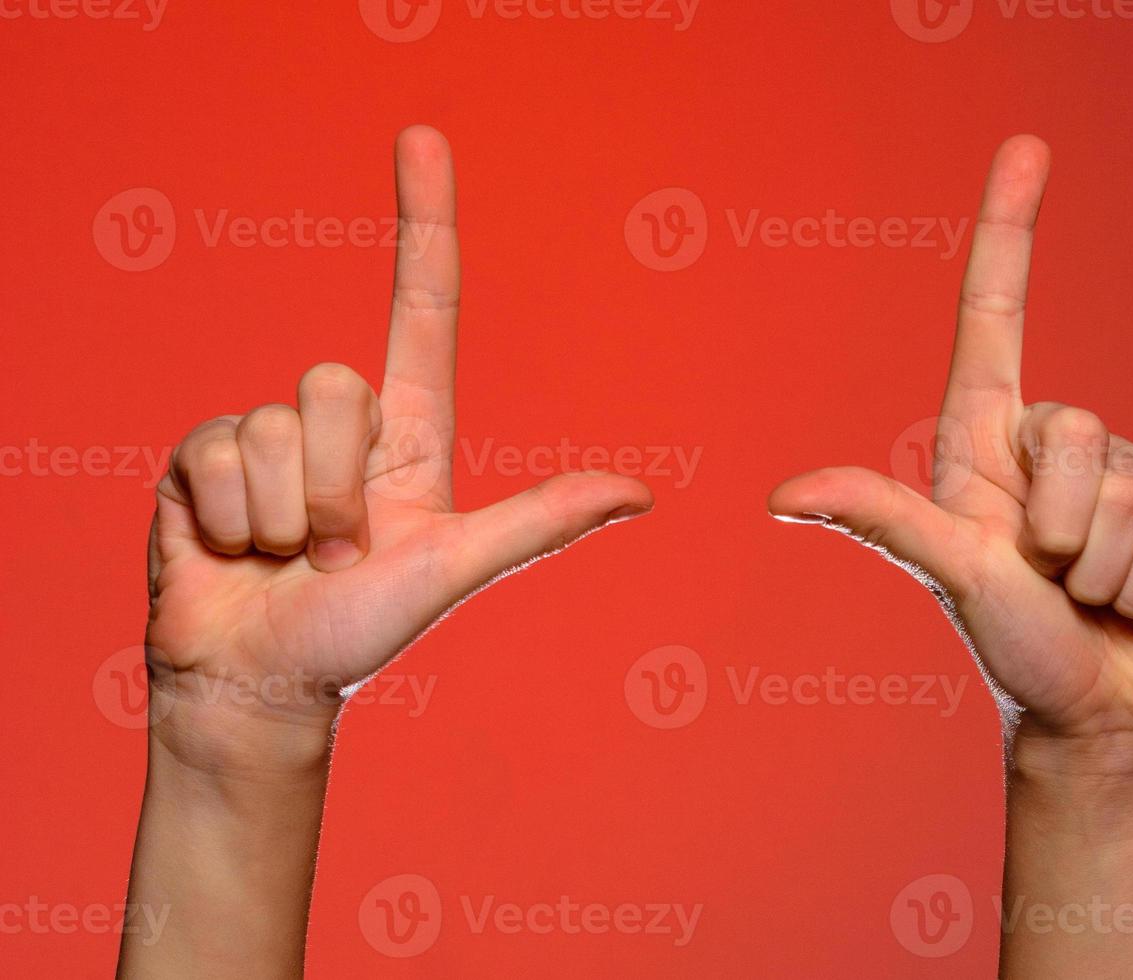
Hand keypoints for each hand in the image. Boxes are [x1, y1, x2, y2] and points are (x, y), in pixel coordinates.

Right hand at [144, 126, 653, 768]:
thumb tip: (644, 492)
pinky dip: (234, 521)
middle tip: (337, 553)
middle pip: (337, 384)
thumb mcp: (456, 568)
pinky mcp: (199, 456)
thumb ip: (539, 523)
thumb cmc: (364, 631)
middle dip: (339, 493)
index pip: (421, 305)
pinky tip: (234, 550)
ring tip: (289, 559)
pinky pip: (216, 452)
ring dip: (289, 518)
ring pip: (278, 428)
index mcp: (408, 432)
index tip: (421, 136)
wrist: (263, 679)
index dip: (423, 220)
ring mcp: (265, 434)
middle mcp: (338, 421)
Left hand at [769, 136, 1132, 770]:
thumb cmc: (1009, 642)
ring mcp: (1116, 471)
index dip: (1009, 228)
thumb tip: (780, 493)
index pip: (995, 313)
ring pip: (1131, 480)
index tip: (1027, 147)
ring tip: (1084, 592)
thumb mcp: (945, 569)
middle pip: (1076, 425)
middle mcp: (1049, 443)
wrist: (1094, 707)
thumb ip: (880, 517)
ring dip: (1107, 562)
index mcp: (981, 438)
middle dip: (1061, 525)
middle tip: (1045, 573)